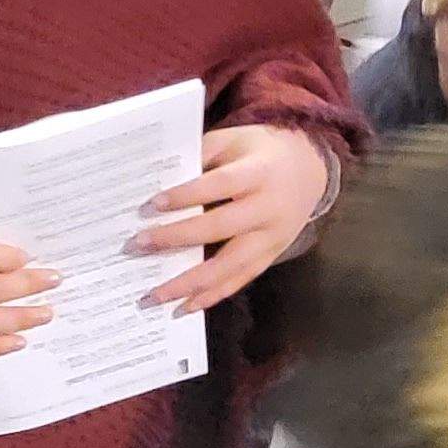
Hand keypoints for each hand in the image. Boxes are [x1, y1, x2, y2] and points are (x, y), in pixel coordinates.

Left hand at [140, 125, 332, 312]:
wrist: (310, 169)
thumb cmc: (260, 152)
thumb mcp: (234, 141)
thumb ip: (201, 156)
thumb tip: (155, 179)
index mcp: (259, 172)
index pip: (219, 184)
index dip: (187, 195)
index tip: (151, 205)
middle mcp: (269, 208)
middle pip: (220, 228)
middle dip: (176, 239)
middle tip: (137, 246)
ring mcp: (272, 237)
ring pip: (229, 266)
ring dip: (189, 283)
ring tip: (154, 295)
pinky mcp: (271, 256)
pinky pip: (240, 280)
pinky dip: (211, 295)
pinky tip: (184, 306)